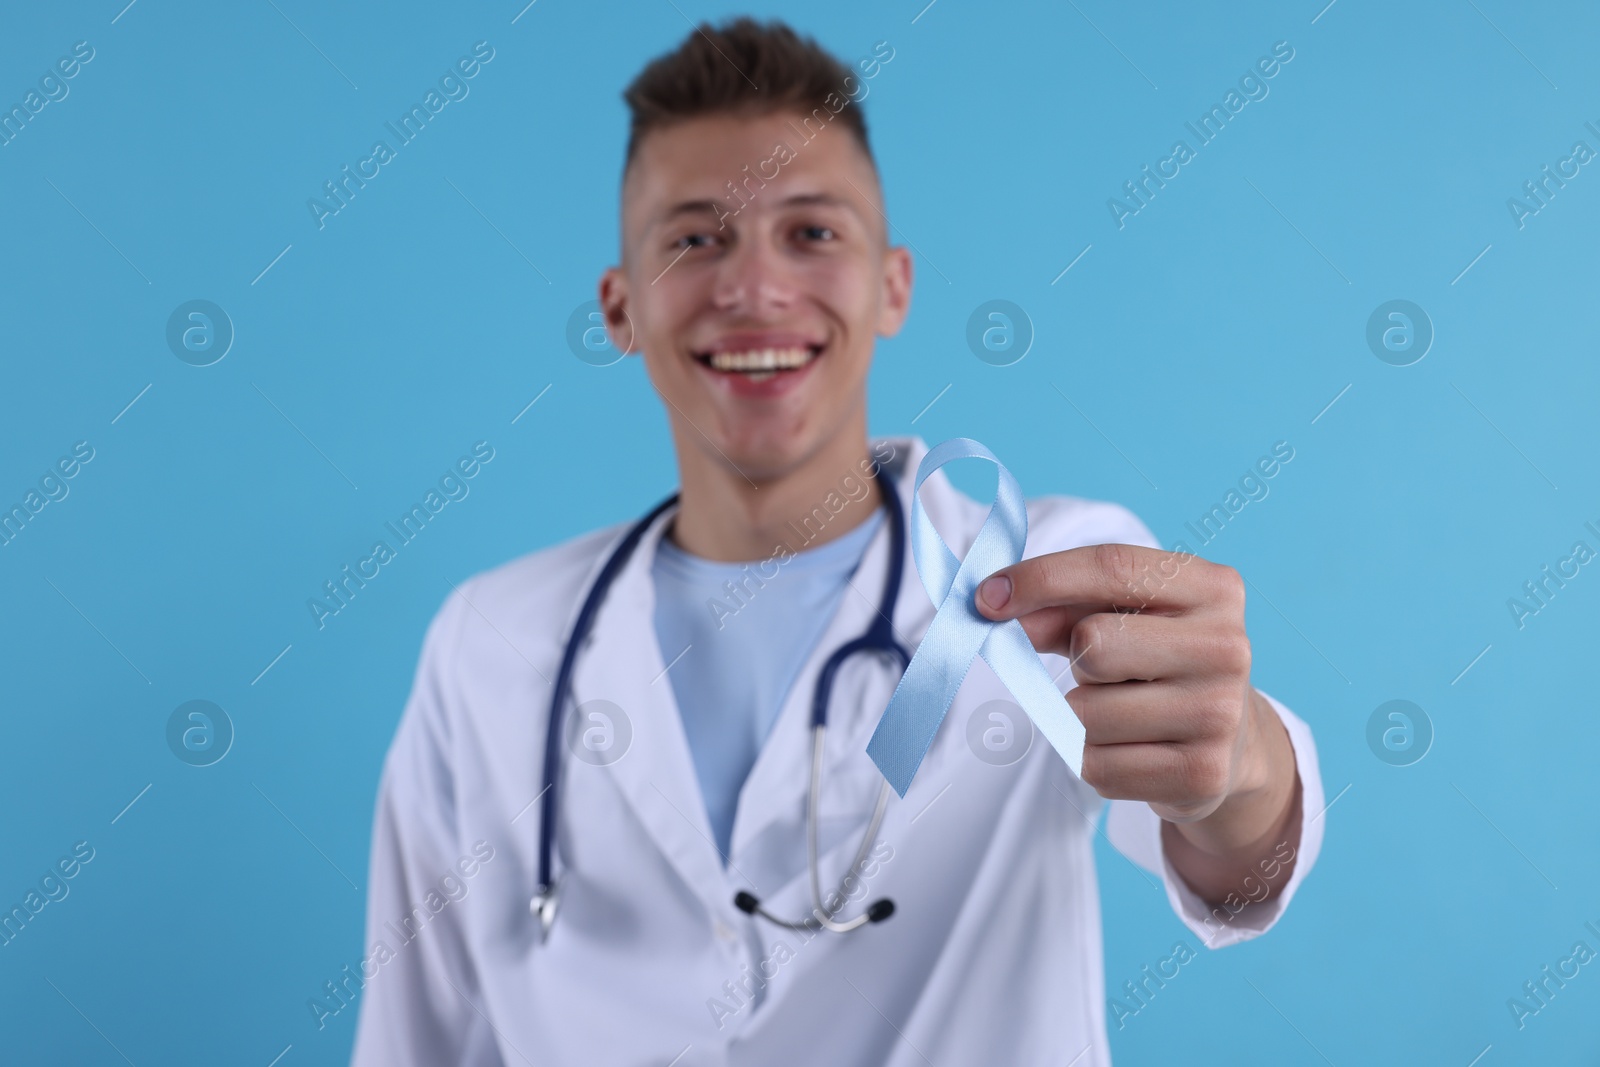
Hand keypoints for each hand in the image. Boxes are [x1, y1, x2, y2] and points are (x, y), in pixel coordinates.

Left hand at [974, 543, 1299, 896]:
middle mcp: (1227, 646)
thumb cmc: (1158, 661)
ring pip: (1085, 713)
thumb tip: (994, 606)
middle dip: (1076, 660)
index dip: (1039, 579)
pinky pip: (1097, 766)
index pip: (1110, 567)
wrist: (1233, 740)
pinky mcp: (1201, 774)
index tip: (985, 598)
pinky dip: (1092, 758)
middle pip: (1093, 643)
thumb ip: (1060, 606)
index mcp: (1212, 588)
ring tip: (1123, 712)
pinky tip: (1130, 749)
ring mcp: (1219, 713)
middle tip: (1100, 671)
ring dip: (1080, 715)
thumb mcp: (1123, 616)